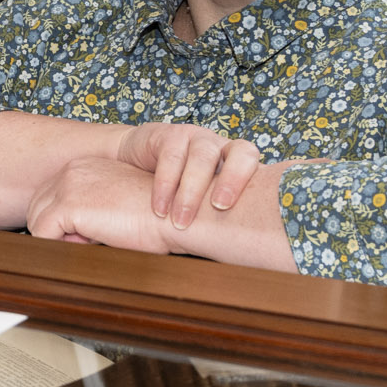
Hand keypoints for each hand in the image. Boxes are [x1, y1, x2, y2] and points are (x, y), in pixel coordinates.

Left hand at [27, 157, 181, 252]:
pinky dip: (63, 247)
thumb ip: (89, 211)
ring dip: (61, 239)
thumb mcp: (115, 207)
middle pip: (37, 208)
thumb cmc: (158, 219)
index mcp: (84, 166)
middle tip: (95, 238)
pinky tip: (95, 240)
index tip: (95, 231)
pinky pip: (42, 235)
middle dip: (58, 231)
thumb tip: (66, 233)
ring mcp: (68, 184)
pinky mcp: (68, 204)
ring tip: (98, 238)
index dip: (65, 224)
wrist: (181, 216)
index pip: (49, 198)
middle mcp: (72, 169)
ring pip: (36, 222)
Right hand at [113, 123, 266, 227]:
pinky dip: (165, 185)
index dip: (248, 180)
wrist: (132, 164)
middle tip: (219, 208)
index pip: (254, 161)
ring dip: (192, 191)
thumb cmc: (177, 192)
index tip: (232, 207)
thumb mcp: (203, 202)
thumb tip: (241, 251)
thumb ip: (220, 217)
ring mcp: (197, 138)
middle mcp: (222, 148)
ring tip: (180, 220)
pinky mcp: (170, 135)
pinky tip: (159, 208)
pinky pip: (172, 156)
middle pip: (239, 153)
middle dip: (231, 181)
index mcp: (238, 163)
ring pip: (203, 157)